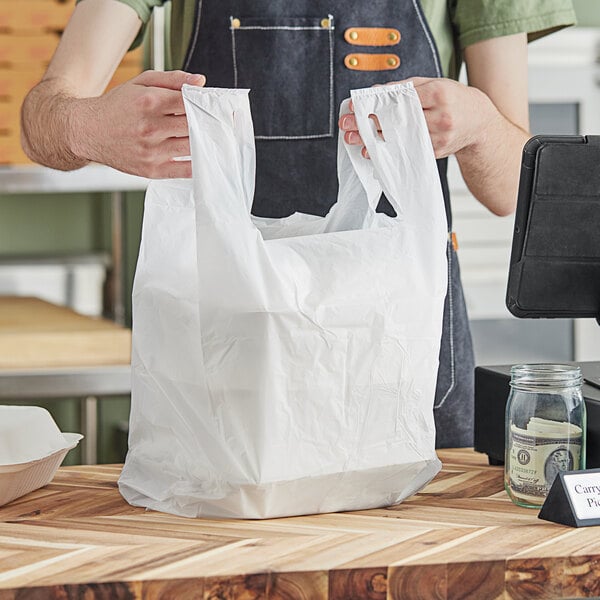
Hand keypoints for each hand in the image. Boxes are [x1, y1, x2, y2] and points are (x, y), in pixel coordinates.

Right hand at [72, 70, 205, 177]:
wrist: (86, 132)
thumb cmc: (116, 106)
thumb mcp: (140, 83)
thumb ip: (172, 80)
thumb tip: (200, 81)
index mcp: (148, 102)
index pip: (189, 102)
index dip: (202, 103)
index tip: (208, 105)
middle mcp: (150, 128)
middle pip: (193, 125)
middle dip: (205, 122)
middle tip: (212, 121)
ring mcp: (151, 151)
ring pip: (192, 146)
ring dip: (203, 141)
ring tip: (206, 136)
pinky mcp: (152, 170)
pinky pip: (185, 170)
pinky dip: (197, 163)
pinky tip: (200, 155)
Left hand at [338, 77, 500, 159]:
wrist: (480, 125)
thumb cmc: (455, 100)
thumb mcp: (435, 84)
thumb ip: (406, 87)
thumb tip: (376, 92)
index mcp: (440, 94)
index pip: (401, 99)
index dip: (376, 104)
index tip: (356, 107)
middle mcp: (440, 117)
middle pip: (397, 121)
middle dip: (368, 124)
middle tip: (347, 126)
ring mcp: (438, 138)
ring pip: (400, 139)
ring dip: (374, 141)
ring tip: (354, 140)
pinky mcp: (434, 153)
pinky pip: (407, 152)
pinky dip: (388, 151)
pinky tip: (372, 151)